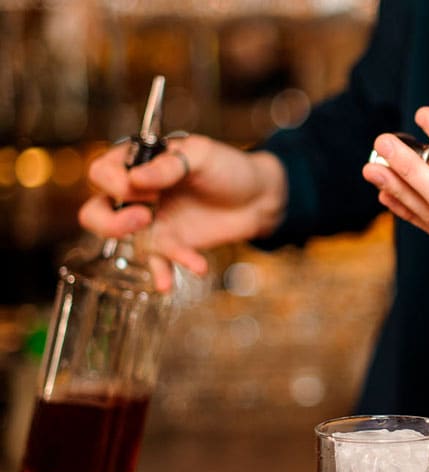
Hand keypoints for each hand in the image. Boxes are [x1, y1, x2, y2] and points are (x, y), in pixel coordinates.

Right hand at [79, 134, 286, 290]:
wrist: (258, 198)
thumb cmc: (228, 167)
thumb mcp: (202, 155)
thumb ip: (170, 164)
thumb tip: (136, 178)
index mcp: (138, 162)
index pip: (102, 172)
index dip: (116, 183)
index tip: (148, 188)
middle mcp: (137, 193)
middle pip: (96, 211)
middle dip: (110, 221)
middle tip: (145, 218)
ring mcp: (151, 221)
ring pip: (122, 241)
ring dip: (142, 250)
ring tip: (179, 250)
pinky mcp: (170, 243)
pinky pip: (158, 261)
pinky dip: (163, 272)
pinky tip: (169, 284)